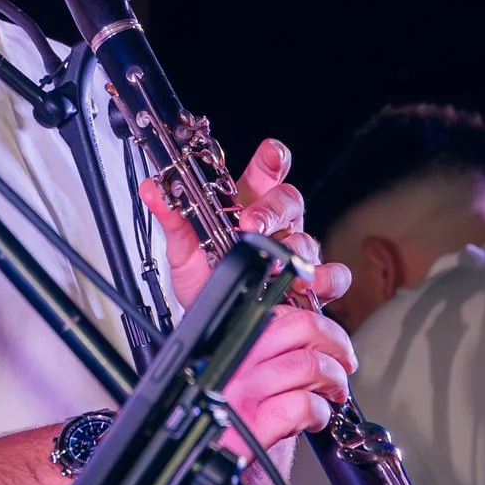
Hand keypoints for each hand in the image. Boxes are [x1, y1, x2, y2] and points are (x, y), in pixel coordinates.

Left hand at [138, 139, 356, 452]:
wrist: (216, 330)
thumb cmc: (206, 283)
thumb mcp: (183, 252)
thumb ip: (172, 219)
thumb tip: (152, 189)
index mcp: (246, 208)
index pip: (265, 174)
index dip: (271, 160)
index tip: (269, 155)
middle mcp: (276, 226)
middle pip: (289, 201)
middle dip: (271, 210)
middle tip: (252, 223)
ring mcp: (295, 254)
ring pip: (309, 238)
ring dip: (293, 248)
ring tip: (276, 262)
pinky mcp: (311, 285)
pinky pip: (332, 276)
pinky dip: (323, 280)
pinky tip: (306, 288)